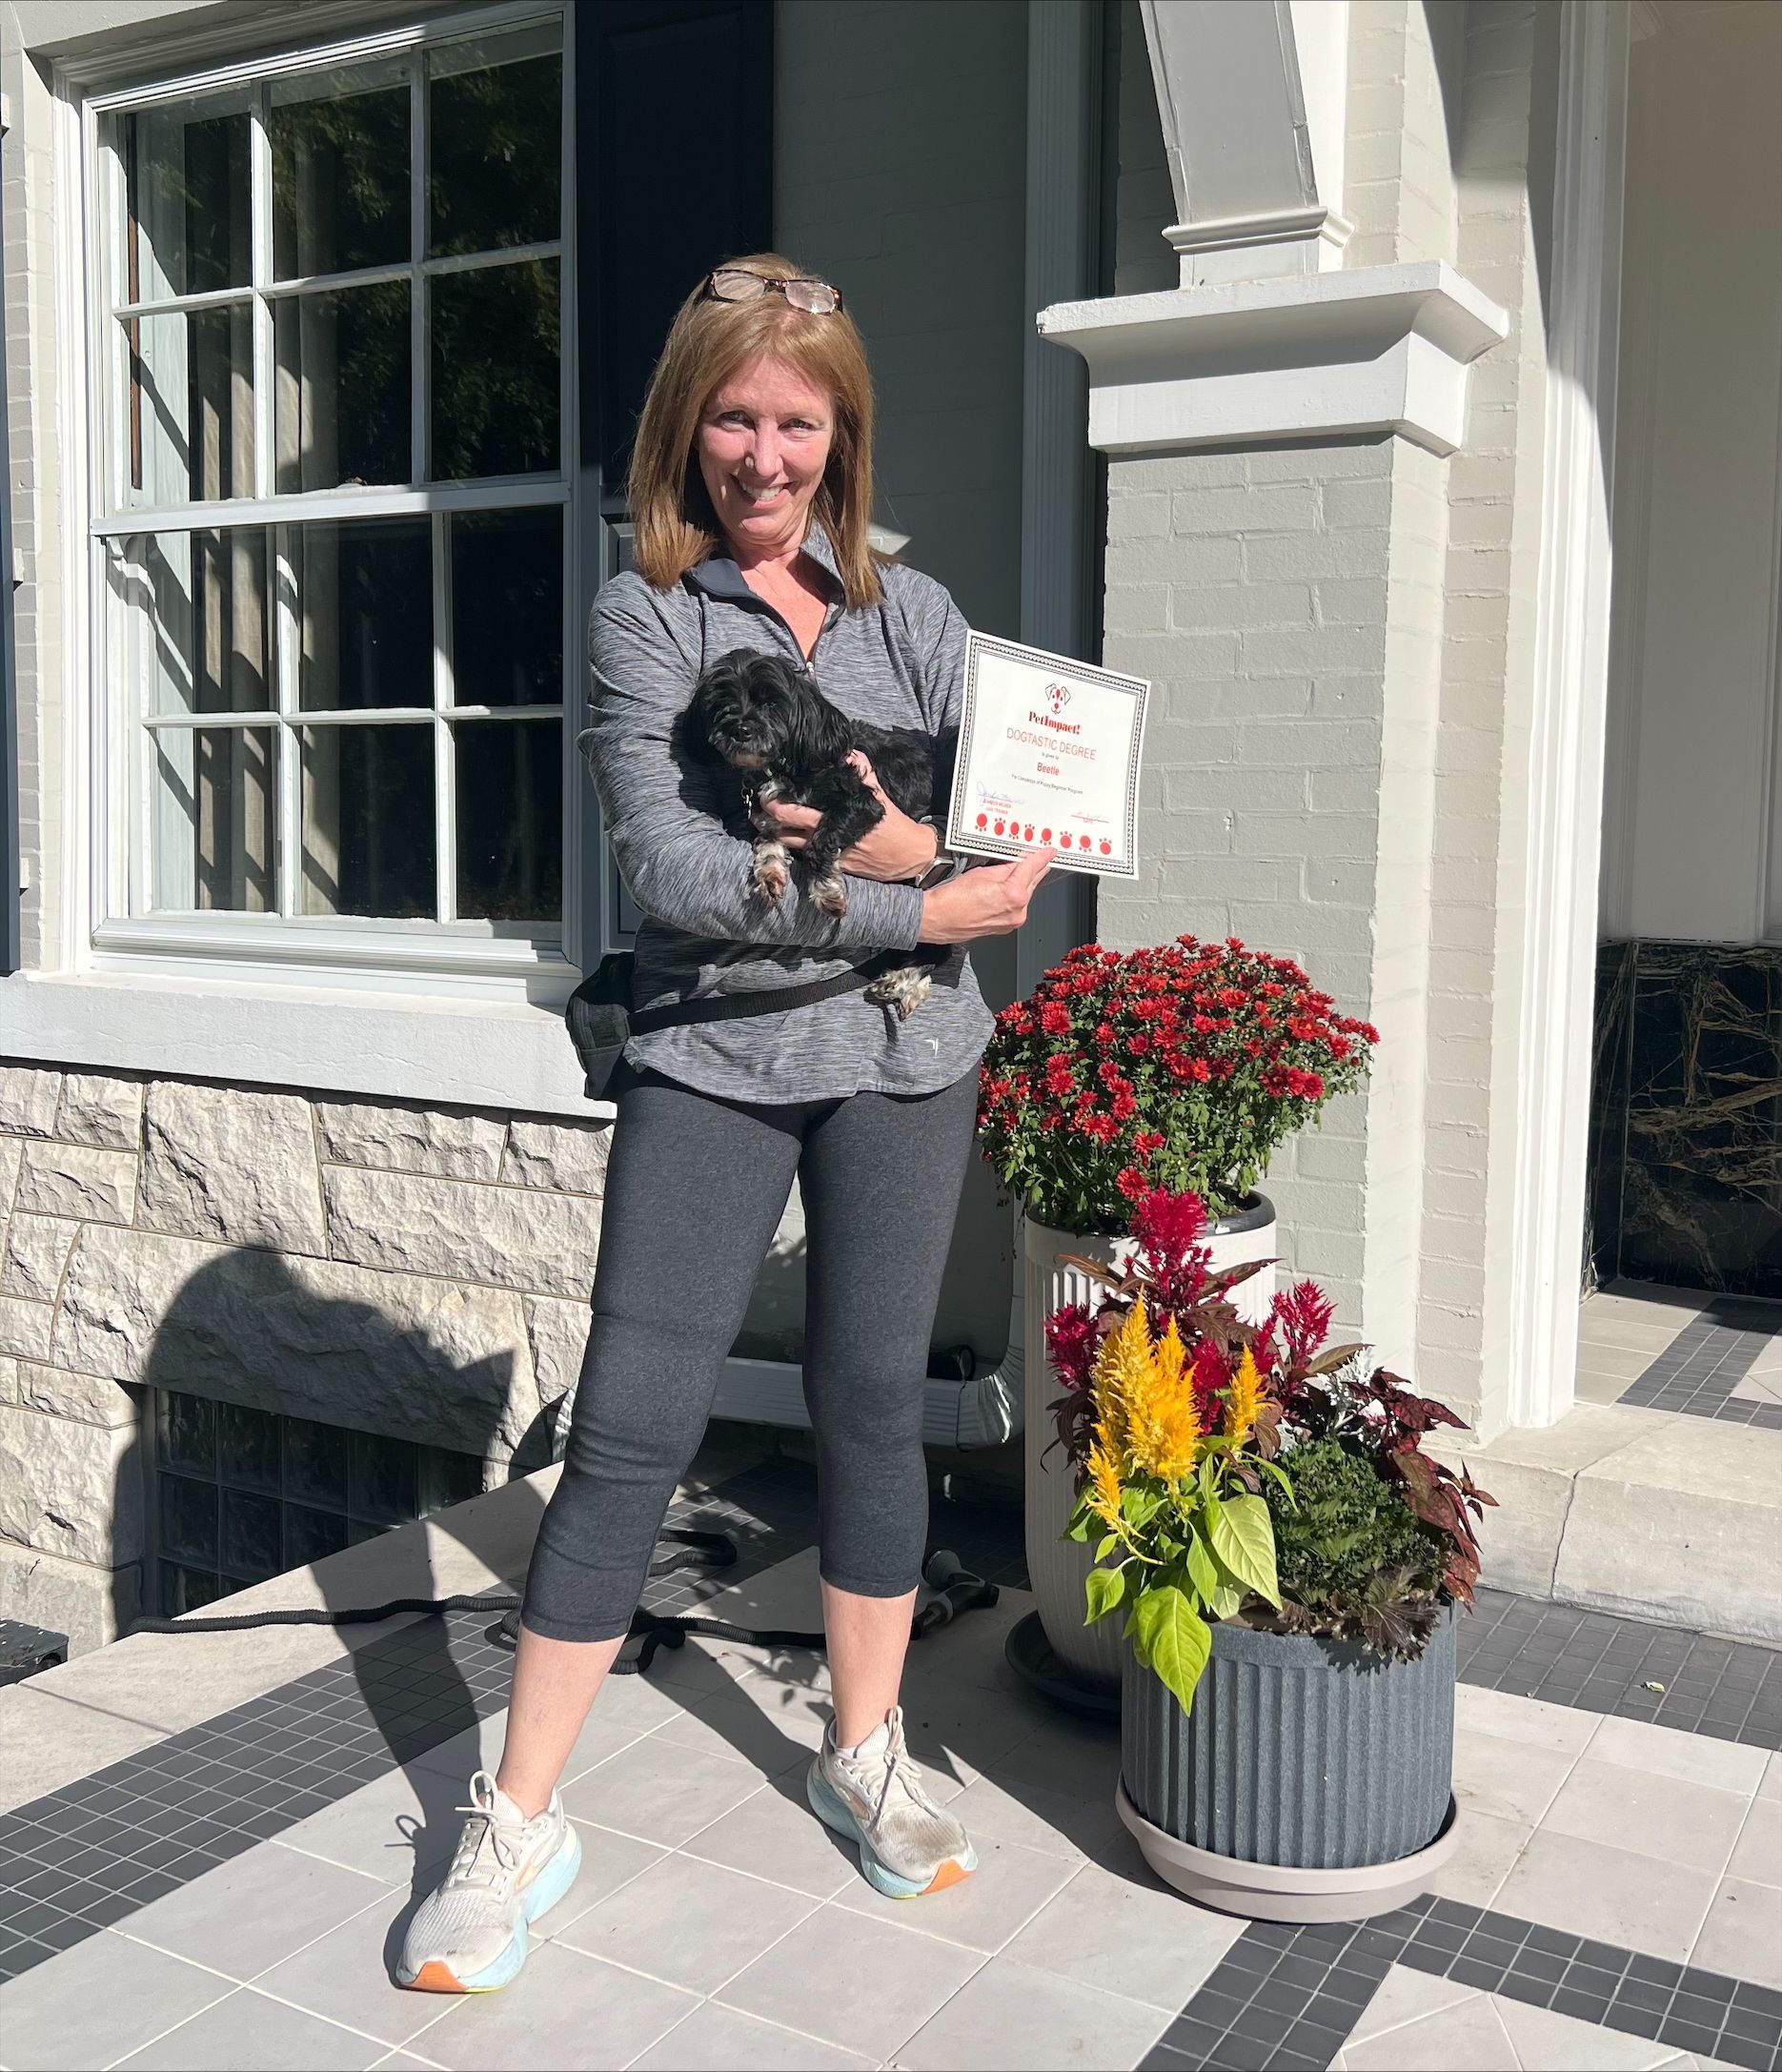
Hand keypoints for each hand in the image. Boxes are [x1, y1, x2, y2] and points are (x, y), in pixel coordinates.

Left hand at [762, 753, 938, 881]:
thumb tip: (847, 753)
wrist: (909, 856)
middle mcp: (829, 836)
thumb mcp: (878, 795)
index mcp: (837, 816)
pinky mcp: (833, 869)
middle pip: (786, 828)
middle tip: (760, 808)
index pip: (795, 810)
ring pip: (791, 846)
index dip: (776, 802)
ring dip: (776, 835)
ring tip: (765, 825)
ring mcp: (828, 855)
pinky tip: (785, 842)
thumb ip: (861, 772)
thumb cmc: (893, 823)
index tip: (767, 791)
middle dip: (768, 817)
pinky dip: (794, 850)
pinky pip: (806, 859)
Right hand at [917, 848, 1053, 942]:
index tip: (1049, 851)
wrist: (936, 918)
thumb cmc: (951, 899)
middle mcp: (1017, 911)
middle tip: (1038, 856)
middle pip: (1032, 882)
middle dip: (1035, 868)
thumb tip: (1018, 862)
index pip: (1032, 868)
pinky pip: (1016, 906)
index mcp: (1014, 895)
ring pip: (1024, 894)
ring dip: (1024, 882)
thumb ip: (1005, 867)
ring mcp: (1012, 921)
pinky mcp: (1005, 927)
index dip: (1041, 857)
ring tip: (1017, 870)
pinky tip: (1006, 887)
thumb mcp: (981, 872)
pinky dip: (1014, 895)